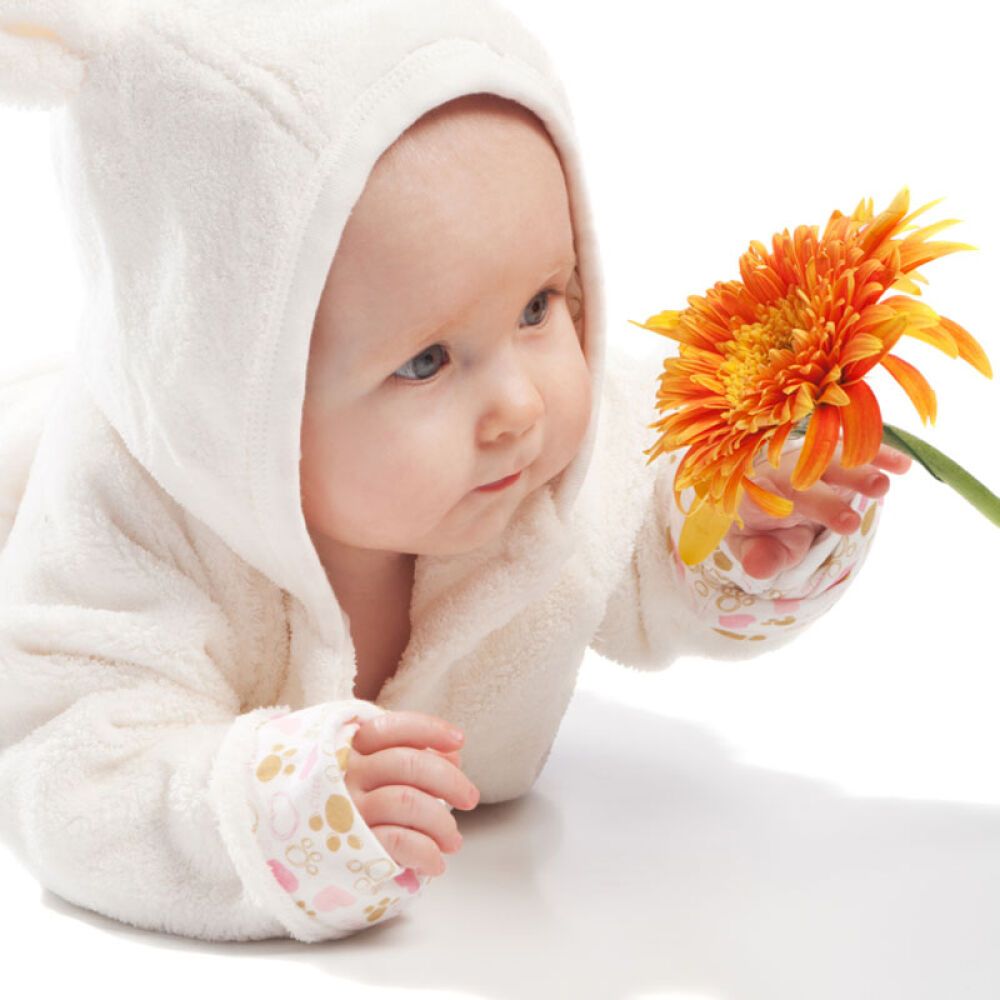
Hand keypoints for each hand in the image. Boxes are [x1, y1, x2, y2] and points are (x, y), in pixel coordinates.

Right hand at [343, 710, 479, 877]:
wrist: (289, 851)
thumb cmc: (342, 806)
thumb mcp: (366, 772)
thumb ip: (406, 756)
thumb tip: (453, 754)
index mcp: (349, 748)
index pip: (393, 728)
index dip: (431, 730)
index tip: (460, 741)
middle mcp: (346, 773)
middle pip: (409, 764)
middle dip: (450, 781)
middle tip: (470, 799)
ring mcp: (347, 809)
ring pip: (409, 801)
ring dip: (442, 822)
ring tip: (453, 839)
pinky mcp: (351, 845)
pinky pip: (399, 841)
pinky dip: (427, 852)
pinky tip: (435, 863)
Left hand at [725, 442, 911, 578]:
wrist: (774, 490)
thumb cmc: (765, 524)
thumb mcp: (758, 546)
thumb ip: (759, 556)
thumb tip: (758, 568)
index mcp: (756, 493)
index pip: (759, 498)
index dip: (769, 505)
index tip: (776, 514)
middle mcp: (783, 471)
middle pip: (800, 482)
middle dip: (825, 501)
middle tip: (848, 524)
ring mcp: (812, 459)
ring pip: (831, 461)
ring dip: (856, 473)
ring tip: (880, 487)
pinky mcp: (838, 454)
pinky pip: (857, 451)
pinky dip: (879, 455)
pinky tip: (901, 466)